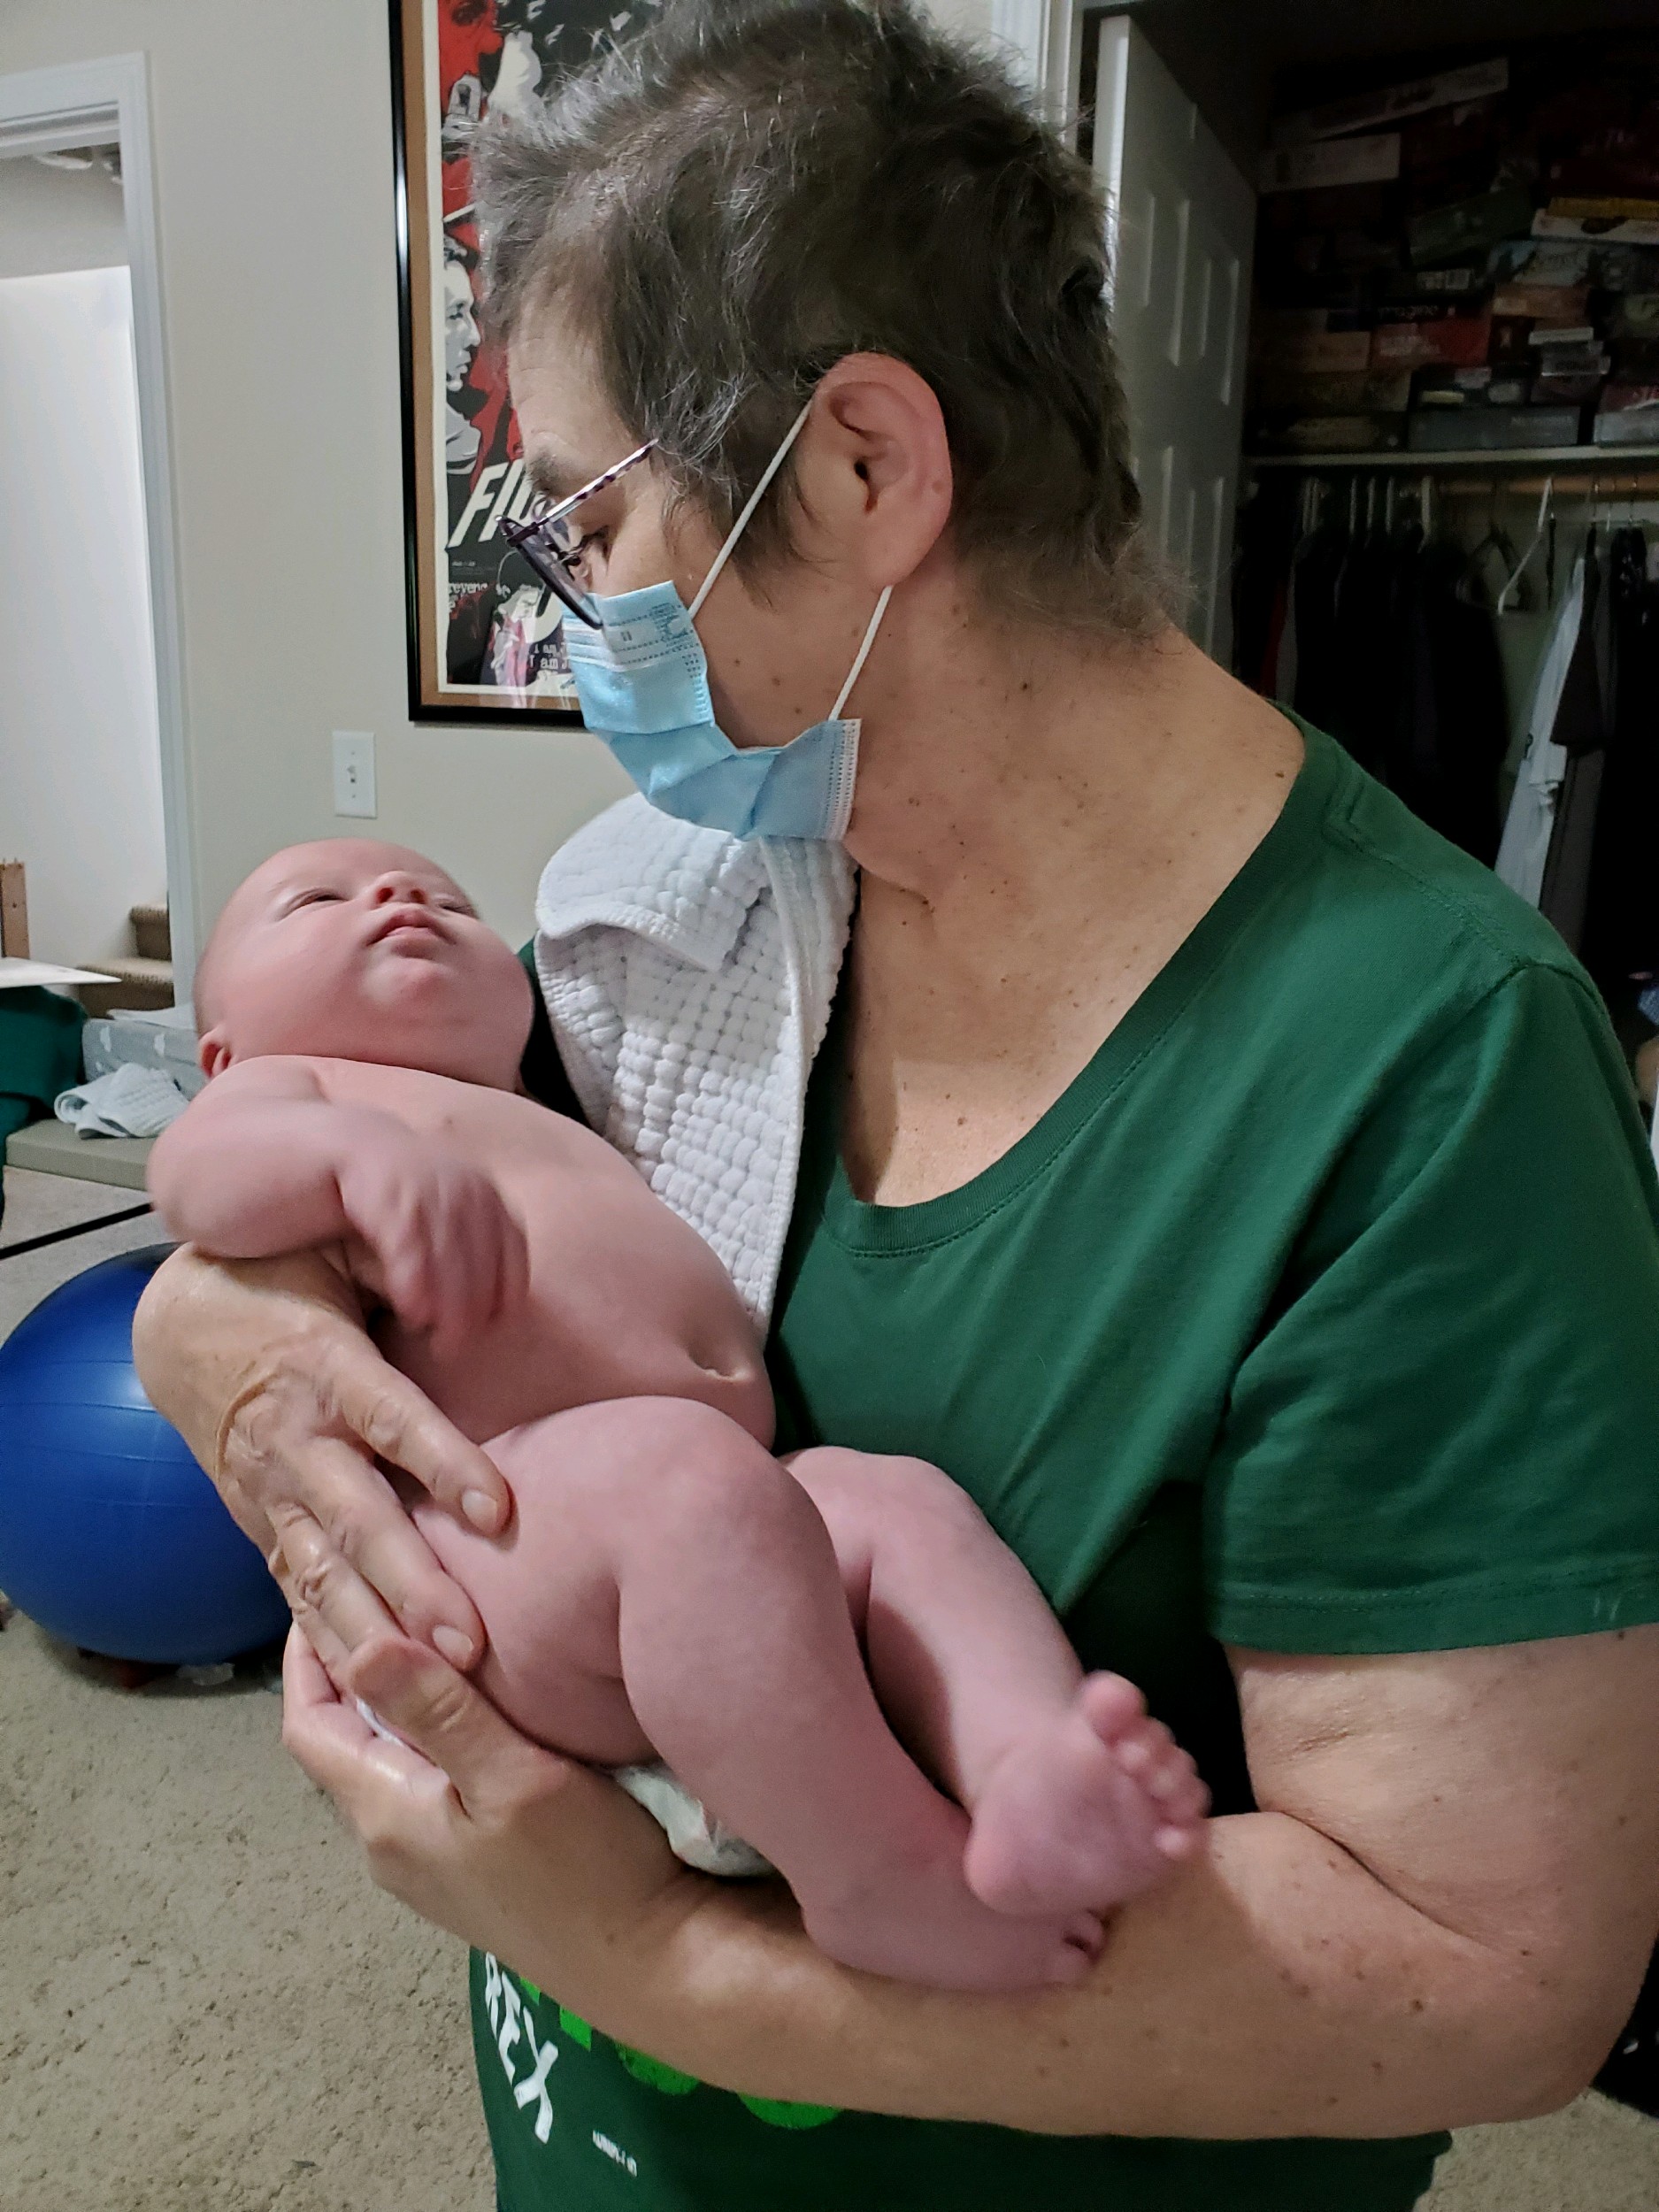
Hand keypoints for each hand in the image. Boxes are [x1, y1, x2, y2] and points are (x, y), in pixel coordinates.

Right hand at [133, 1246, 513, 1672]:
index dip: (442, 1460)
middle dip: (414, 1586)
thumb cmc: (289, 1272)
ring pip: (324, 1572)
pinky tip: (372, 1698)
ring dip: (378, 1632)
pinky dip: (331, 1646)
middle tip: (470, 1644)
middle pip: (359, 1519)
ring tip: (435, 1686)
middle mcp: (295, 1437)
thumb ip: (404, 1262)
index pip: (390, 1417)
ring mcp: (273, 1491)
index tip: (499, 1508)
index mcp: (323, 1363)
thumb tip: (475, 1275)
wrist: (185, 1318)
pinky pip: (298, 1593)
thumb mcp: (340, 1245)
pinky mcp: (262, 1526)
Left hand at [282, 1625, 694, 2003]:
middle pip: (340, 1742)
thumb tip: (359, 1645)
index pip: (309, 1725)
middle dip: (343, 1666)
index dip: (304, 1655)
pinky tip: (462, 1702)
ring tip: (414, 1628)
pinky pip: (419, 1782)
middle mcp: (389, 1845)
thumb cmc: (588, 1869)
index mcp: (386, 1817)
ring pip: (381, 1762)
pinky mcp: (466, 1870)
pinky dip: (420, 1729)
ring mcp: (427, 1864)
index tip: (320, 1583)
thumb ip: (439, 1713)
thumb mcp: (516, 1778)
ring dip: (385, 1698)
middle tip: (368, 1588)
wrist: (652, 1963)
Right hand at [336, 1132, 529, 1356]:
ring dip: (448, 1308)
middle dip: (472, 1313)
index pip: (512, 1256)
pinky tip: (413, 1313)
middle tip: (456, 1349)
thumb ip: (472, 1251)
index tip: (490, 1331)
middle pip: (483, 1264)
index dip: (505, 1298)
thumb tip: (492, 1316)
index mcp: (488, 1197)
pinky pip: (410, 1248)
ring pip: (450, 1261)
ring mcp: (429, 1191)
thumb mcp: (448, 1214)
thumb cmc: (400, 1197)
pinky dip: (415, 1285)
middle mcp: (466, 1191)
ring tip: (438, 1343)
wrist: (344, 1145)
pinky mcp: (389, 1196)